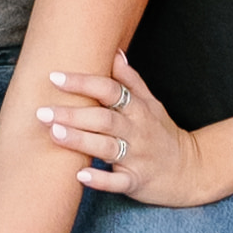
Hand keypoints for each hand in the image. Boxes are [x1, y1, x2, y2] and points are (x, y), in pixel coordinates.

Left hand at [32, 57, 222, 205]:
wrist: (190, 170)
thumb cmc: (161, 133)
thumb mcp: (151, 103)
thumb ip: (131, 80)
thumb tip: (114, 51)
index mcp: (138, 108)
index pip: (109, 89)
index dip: (83, 82)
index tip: (54, 77)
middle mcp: (137, 130)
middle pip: (103, 117)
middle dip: (72, 113)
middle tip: (41, 111)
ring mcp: (137, 157)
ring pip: (107, 147)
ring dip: (80, 140)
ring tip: (54, 134)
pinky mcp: (137, 181)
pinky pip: (118, 181)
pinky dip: (100, 179)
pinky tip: (80, 175)